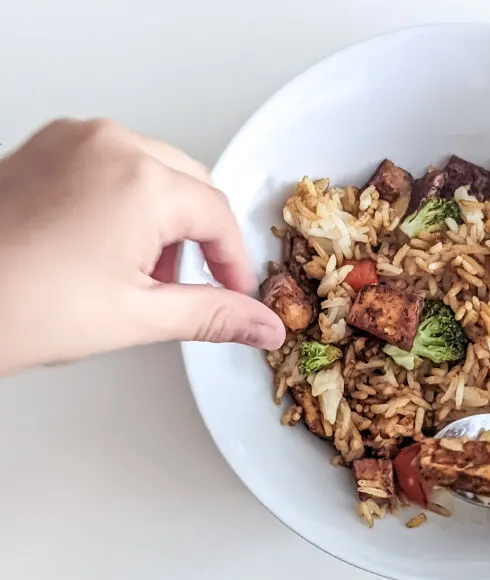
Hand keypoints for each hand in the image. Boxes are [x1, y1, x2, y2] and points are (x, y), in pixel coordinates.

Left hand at [0, 119, 284, 374]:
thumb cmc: (22, 305)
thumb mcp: (138, 317)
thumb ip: (213, 314)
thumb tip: (261, 323)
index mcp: (140, 180)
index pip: (218, 216)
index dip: (235, 264)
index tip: (237, 297)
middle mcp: (108, 145)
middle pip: (190, 185)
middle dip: (201, 240)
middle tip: (196, 290)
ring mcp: (72, 141)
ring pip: (152, 170)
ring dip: (165, 221)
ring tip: (144, 277)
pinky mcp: (45, 149)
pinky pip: (111, 164)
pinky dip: (127, 203)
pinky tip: (110, 252)